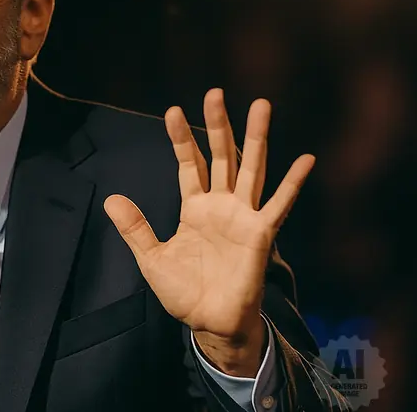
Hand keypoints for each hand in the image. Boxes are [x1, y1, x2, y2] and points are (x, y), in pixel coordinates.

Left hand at [104, 89, 312, 375]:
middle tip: (214, 92)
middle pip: (219, 156)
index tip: (172, 111)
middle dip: (217, 125)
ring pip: (249, 168)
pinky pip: (279, 205)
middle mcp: (220, 205)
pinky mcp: (261, 233)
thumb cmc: (183, 292)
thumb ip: (135, 227)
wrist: (209, 323)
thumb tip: (110, 197)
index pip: (188, 164)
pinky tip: (305, 158)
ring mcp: (242, 216)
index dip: (181, 139)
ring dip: (255, 138)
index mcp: (194, 208)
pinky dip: (293, 182)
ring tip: (260, 105)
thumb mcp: (151, 258)